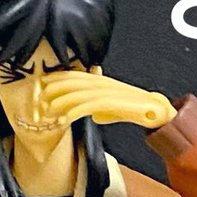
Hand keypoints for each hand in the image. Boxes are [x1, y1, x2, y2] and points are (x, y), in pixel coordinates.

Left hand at [41, 71, 176, 130]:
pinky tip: (64, 120)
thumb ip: (101, 108)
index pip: (77, 76)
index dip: (59, 77)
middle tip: (39, 96)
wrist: (156, 111)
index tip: (43, 82)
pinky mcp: (114, 102)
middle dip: (55, 88)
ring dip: (61, 102)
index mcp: (102, 81)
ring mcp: (109, 91)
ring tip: (47, 111)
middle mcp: (104, 83)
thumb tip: (93, 115)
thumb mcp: (113, 107)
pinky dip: (74, 112)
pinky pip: (89, 106)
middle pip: (75, 82)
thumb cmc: (135, 109)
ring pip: (79, 94)